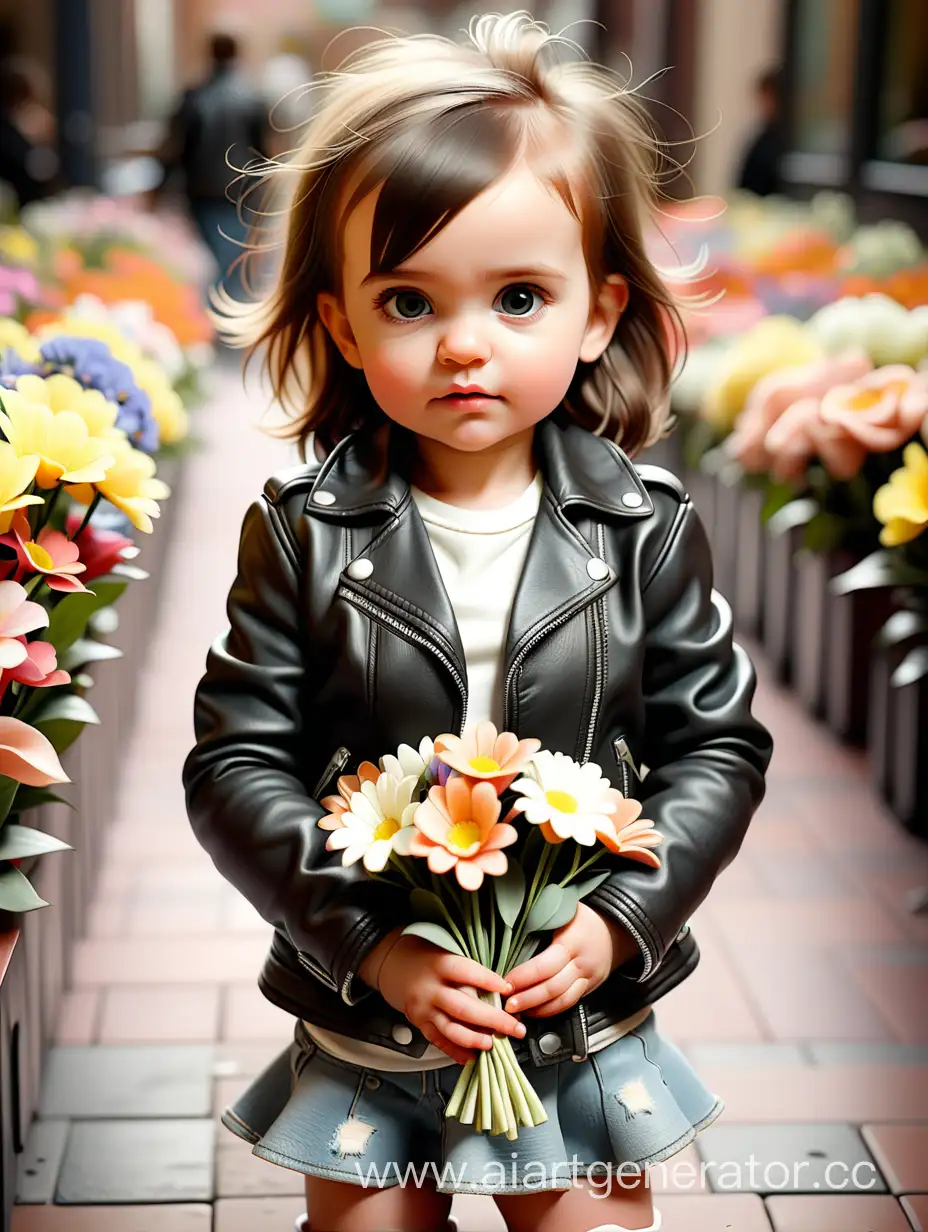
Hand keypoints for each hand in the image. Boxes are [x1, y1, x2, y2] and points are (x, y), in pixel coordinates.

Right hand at [361, 929, 526, 1065]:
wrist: (392, 965)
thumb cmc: (425, 956)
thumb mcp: (444, 952)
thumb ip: (467, 971)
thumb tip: (499, 990)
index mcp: (439, 966)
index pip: (466, 972)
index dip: (488, 981)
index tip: (508, 989)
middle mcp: (430, 989)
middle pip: (463, 1007)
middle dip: (493, 1020)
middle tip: (515, 1027)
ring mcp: (423, 1009)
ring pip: (451, 1029)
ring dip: (475, 1039)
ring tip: (493, 1044)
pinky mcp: (419, 1024)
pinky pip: (439, 1041)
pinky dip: (456, 1051)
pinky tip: (472, 1056)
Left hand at [503, 902, 639, 1017]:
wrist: (617, 930)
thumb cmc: (584, 917)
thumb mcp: (566, 908)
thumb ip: (544, 917)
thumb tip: (514, 920)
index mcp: (572, 942)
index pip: (546, 965)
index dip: (525, 976)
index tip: (506, 982)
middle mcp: (582, 964)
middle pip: (553, 987)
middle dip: (528, 998)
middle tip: (507, 1004)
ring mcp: (588, 978)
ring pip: (563, 1000)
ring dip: (538, 1009)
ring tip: (517, 1012)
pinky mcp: (590, 988)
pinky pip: (570, 1003)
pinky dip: (551, 1010)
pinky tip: (534, 1012)